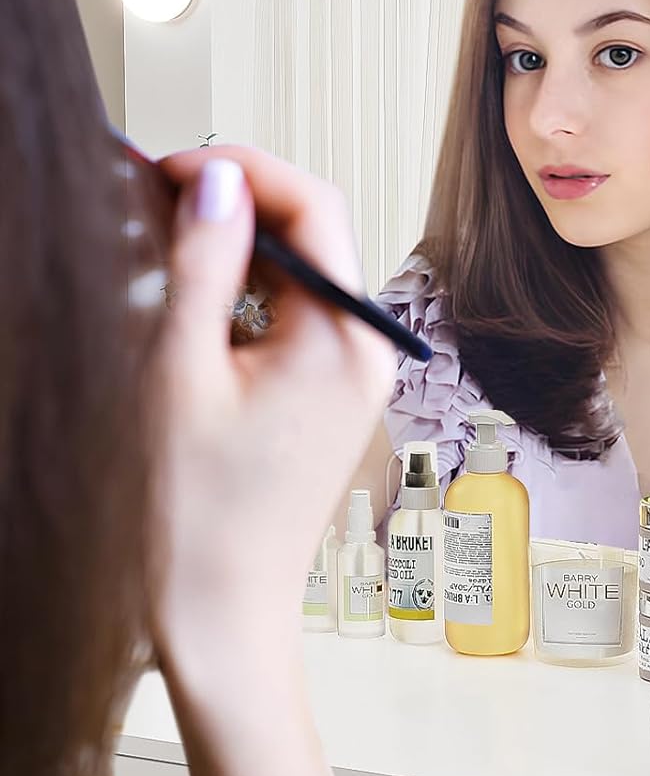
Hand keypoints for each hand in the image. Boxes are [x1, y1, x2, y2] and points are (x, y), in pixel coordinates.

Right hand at [146, 146, 394, 677]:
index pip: (314, 204)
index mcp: (343, 337)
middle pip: (316, 232)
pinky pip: (300, 314)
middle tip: (158, 196)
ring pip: (306, 270)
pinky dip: (252, 291)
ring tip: (168, 244)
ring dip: (243, 245)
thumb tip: (215, 179)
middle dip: (242, 201)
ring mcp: (356, 375)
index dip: (243, 168)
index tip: (173, 165)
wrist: (225, 610)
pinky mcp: (334, 395)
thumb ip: (202, 262)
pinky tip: (198, 299)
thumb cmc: (197, 515)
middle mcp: (366, 350)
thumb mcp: (180, 370)